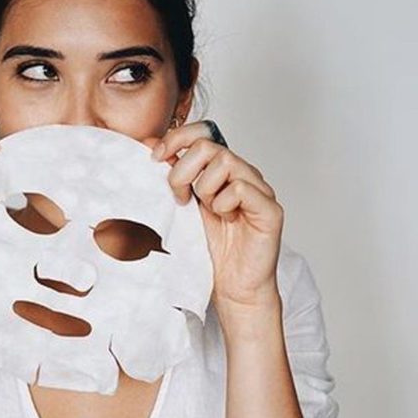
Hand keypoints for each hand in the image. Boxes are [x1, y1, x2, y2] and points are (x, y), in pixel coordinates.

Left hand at [144, 121, 283, 315]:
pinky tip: (226, 220)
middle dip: (183, 171)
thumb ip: (171, 173)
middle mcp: (242, 173)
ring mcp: (259, 188)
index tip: (156, 158)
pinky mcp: (270, 208)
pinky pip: (242, 188)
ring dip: (206, 189)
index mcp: (221, 169)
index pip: (202, 131)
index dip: (176, 138)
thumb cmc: (210, 248)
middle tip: (180, 198)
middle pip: (208, 145)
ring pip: (225, 161)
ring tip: (209, 211)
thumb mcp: (182, 204)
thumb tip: (147, 142)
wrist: (232, 286)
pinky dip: (224, 204)